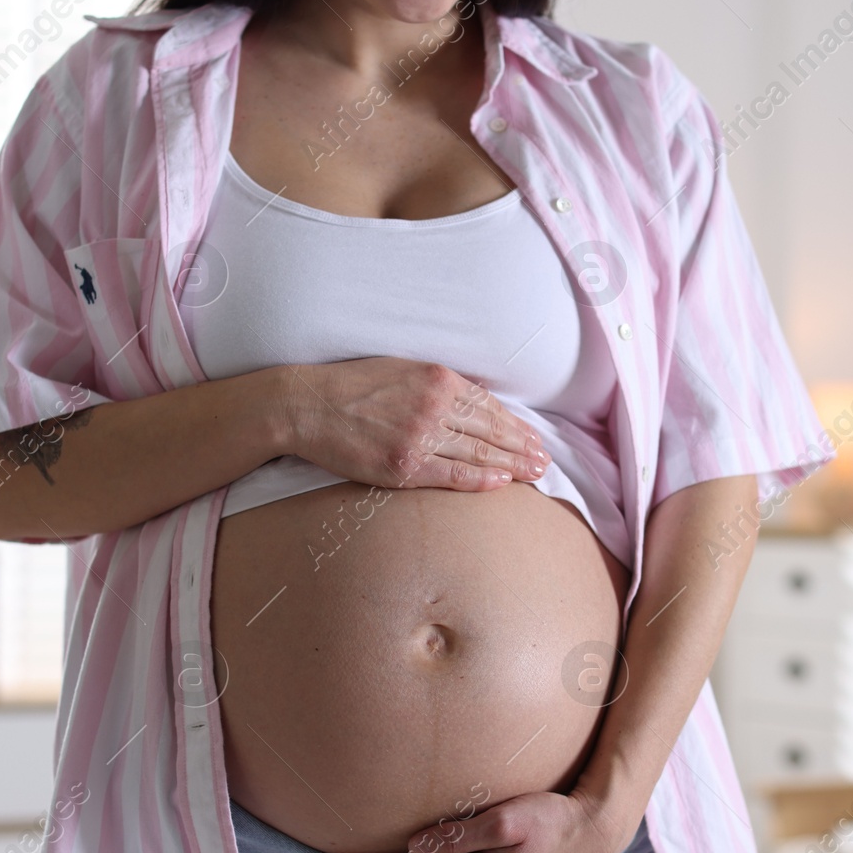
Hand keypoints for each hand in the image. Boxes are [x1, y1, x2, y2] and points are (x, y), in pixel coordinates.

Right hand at [281, 358, 548, 491]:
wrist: (307, 405)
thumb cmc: (349, 386)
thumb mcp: (400, 370)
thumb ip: (435, 385)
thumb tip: (469, 401)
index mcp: (436, 378)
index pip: (488, 404)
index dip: (514, 423)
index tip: (533, 436)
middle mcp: (434, 406)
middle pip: (491, 429)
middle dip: (522, 446)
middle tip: (545, 460)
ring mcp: (419, 437)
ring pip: (477, 452)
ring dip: (511, 464)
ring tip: (534, 472)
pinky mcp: (402, 465)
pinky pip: (451, 473)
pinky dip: (479, 479)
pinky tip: (501, 482)